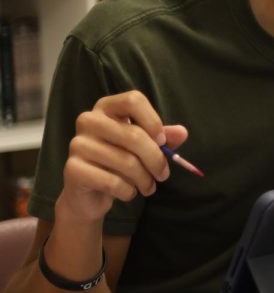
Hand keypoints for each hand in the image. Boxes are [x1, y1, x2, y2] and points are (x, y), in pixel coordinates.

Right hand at [59, 91, 188, 222]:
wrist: (88, 193)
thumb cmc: (119, 162)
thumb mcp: (144, 147)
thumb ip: (163, 137)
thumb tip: (182, 132)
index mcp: (106, 107)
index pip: (133, 99)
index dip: (153, 120)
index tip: (163, 142)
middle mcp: (88, 120)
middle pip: (134, 135)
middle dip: (156, 160)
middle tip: (163, 175)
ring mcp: (77, 144)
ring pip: (126, 162)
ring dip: (145, 180)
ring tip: (148, 187)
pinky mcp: (72, 169)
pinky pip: (113, 182)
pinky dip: (128, 192)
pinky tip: (128, 193)